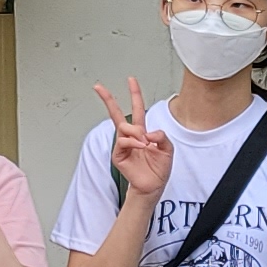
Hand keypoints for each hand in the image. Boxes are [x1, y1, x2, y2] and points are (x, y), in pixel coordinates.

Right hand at [98, 78, 171, 202]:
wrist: (153, 186)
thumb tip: (148, 132)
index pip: (137, 109)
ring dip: (136, 133)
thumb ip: (162, 137)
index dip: (135, 94)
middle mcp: (130, 136)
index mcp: (142, 132)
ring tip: (144, 143)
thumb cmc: (159, 169)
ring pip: (123, 127)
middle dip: (108, 99)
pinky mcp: (118, 155)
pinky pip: (123, 141)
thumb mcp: (168, 150)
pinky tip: (141, 147)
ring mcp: (123, 145)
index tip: (130, 80)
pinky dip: (133, 143)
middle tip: (98, 87)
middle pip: (116, 114)